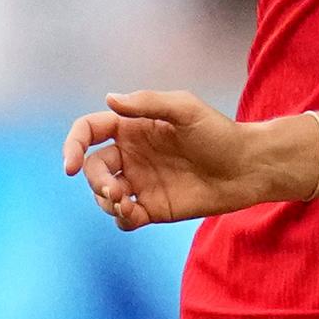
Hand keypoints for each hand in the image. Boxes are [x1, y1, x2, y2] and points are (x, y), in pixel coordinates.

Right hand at [63, 91, 289, 229]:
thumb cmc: (219, 133)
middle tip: (114, 191)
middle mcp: (132, 155)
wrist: (248, 168)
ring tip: (126, 205)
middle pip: (93, 168)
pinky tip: (135, 215)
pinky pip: (123, 218)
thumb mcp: (186, 109)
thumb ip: (147, 104)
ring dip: (105, 201)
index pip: (89, 131)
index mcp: (133, 128)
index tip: (71, 166)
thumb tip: (109, 99)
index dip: (73, 145)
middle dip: (94, 181)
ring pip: (103, 195)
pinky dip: (121, 219)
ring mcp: (141, 183)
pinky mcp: (153, 208)